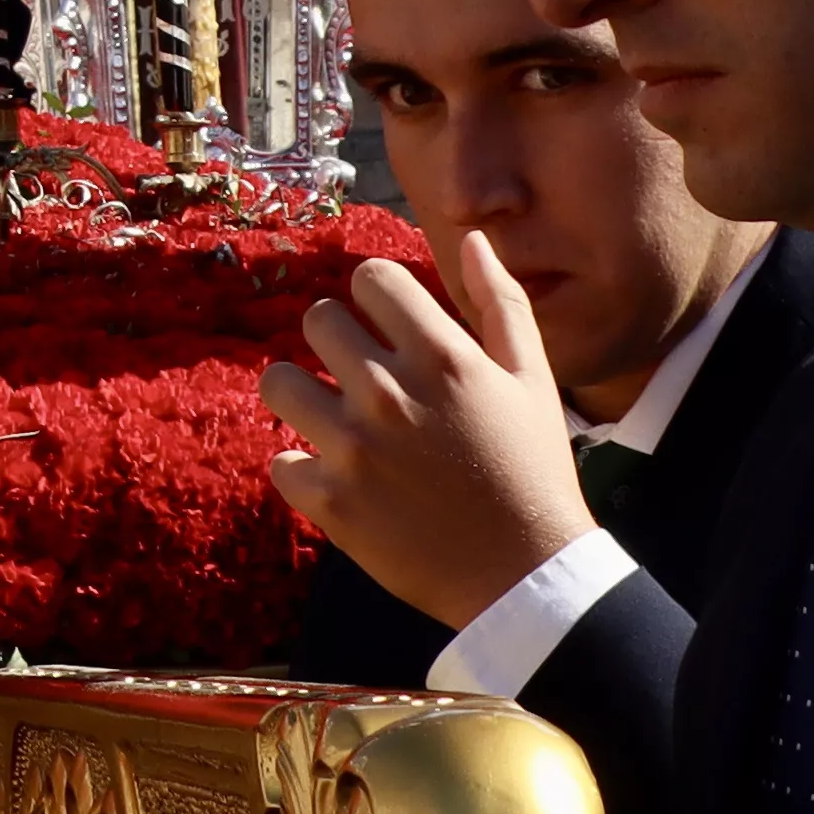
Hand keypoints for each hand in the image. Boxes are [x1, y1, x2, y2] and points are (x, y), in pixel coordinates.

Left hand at [261, 234, 591, 631]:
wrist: (527, 574)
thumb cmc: (534, 470)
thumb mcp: (533, 379)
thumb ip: (501, 302)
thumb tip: (475, 239)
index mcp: (441, 356)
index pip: (369, 278)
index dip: (375, 296)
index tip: (387, 324)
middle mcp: (390, 393)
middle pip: (318, 320)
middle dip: (337, 339)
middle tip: (362, 373)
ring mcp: (354, 448)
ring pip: (279, 382)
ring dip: (301, 395)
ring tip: (332, 416)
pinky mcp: (332, 503)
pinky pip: (281, 461)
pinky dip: (301, 467)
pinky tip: (334, 475)